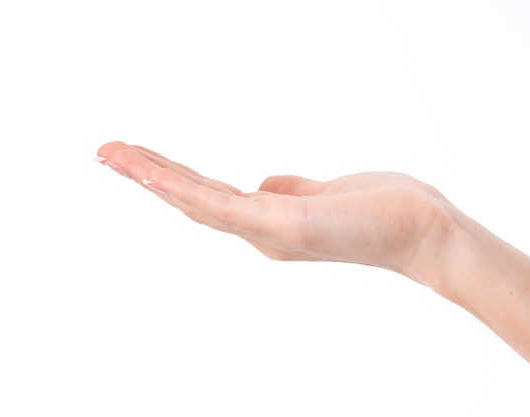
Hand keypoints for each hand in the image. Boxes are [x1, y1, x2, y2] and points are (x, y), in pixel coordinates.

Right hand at [96, 142, 457, 285]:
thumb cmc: (381, 212)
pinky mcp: (284, 225)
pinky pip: (224, 206)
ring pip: (199, 203)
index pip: (211, 198)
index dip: (172, 179)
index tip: (140, 159)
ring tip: (112, 154)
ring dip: (152, 178)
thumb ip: (290, 189)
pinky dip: (183, 190)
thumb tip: (265, 182)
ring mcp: (270, 233)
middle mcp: (262, 235)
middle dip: (148, 175)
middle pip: (195, 201)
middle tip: (106, 152)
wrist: (424, 231)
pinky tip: (152, 173)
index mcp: (270, 223)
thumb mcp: (324, 194)